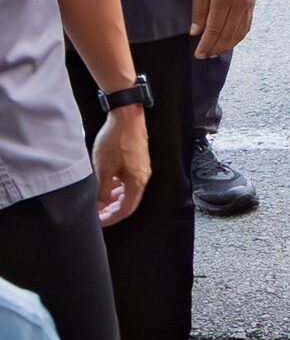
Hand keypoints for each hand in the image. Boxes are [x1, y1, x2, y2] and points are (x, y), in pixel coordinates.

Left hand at [92, 106, 149, 226]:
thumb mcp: (104, 169)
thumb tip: (100, 206)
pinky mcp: (137, 161)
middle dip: (111, 209)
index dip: (111, 218)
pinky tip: (106, 183)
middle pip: (128, 201)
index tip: (98, 222)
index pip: (126, 209)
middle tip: (96, 214)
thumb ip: (102, 191)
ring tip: (98, 200)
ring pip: (128, 190)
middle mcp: (143, 176)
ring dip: (113, 198)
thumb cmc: (116, 141)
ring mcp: (142, 168)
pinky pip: (128, 180)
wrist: (127, 116)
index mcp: (137, 181)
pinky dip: (117, 186)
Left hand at [190, 0, 256, 57]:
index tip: (199, 53)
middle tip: (205, 56)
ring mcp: (248, 4)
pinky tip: (230, 41)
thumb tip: (196, 32)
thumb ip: (199, 10)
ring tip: (216, 52)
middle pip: (228, 34)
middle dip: (216, 48)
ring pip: (239, 33)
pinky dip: (238, 37)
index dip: (206, 44)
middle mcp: (239, 4)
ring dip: (227, 45)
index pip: (215, 29)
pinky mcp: (253, 4)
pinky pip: (246, 26)